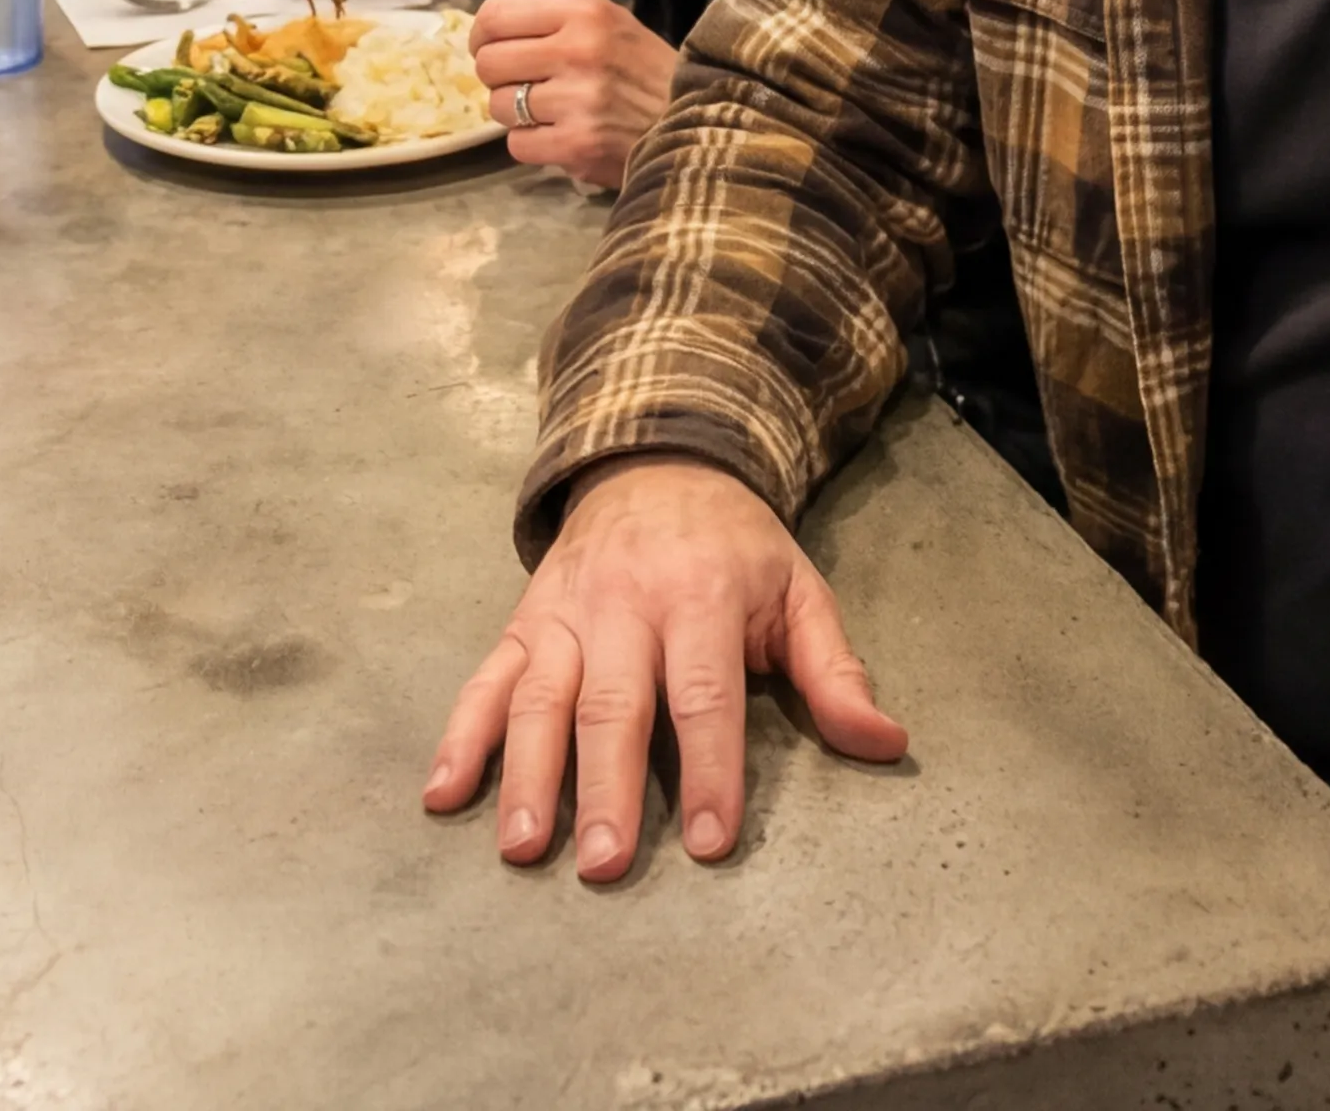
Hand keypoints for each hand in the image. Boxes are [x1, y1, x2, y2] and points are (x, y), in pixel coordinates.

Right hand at [424, 457, 908, 878]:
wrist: (655, 463)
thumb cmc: (734, 547)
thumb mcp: (800, 590)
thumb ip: (835, 672)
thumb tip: (885, 744)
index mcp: (702, 597)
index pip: (705, 695)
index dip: (709, 770)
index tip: (710, 841)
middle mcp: (624, 605)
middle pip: (613, 705)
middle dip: (605, 788)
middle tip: (604, 864)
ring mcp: (565, 614)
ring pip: (539, 698)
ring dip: (527, 776)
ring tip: (522, 849)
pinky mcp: (523, 622)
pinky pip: (484, 680)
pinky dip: (459, 736)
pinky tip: (444, 794)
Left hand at [471, 0, 681, 189]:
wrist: (694, 122)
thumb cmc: (643, 66)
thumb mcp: (606, 16)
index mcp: (585, 12)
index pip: (496, 14)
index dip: (481, 34)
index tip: (491, 47)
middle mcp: (580, 50)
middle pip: (489, 62)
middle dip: (497, 77)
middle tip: (522, 82)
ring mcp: (579, 99)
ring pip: (498, 106)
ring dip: (514, 113)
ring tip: (547, 110)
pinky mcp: (579, 144)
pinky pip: (517, 144)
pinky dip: (532, 144)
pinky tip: (559, 135)